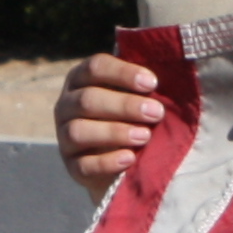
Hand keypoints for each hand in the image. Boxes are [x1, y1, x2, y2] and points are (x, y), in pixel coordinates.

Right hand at [54, 52, 164, 194]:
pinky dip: (107, 162)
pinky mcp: (72, 165)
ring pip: (78, 131)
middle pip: (87, 99)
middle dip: (124, 105)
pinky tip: (130, 159)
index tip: (152, 83)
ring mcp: (65, 136)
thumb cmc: (134, 115)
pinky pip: (83, 164)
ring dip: (114, 132)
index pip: (95, 67)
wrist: (124, 157)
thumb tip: (168, 76)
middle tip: (155, 112)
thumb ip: (144, 85)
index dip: (123, 73)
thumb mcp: (137, 95)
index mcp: (81, 79)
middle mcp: (66, 105)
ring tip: (145, 136)